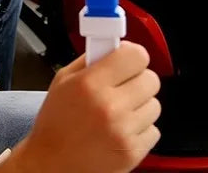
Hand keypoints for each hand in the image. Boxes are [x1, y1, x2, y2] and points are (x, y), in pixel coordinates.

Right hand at [6, 43, 159, 172]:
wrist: (52, 163)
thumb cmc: (55, 122)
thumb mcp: (62, 80)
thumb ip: (89, 60)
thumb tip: (111, 45)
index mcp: (90, 83)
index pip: (134, 55)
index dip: (132, 54)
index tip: (126, 57)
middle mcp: (110, 106)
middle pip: (150, 79)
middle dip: (137, 78)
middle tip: (123, 83)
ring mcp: (124, 131)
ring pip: (154, 104)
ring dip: (140, 104)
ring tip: (119, 109)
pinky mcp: (134, 152)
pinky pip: (154, 129)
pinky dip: (141, 127)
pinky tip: (121, 128)